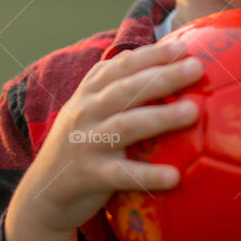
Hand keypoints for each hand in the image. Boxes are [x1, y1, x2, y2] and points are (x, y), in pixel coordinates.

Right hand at [5, 38, 200, 240]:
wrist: (43, 193)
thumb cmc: (80, 145)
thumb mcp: (88, 110)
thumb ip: (114, 84)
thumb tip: (147, 55)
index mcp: (89, 94)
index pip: (121, 67)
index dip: (151, 55)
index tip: (181, 47)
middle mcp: (86, 113)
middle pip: (127, 89)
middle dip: (163, 76)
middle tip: (196, 67)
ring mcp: (87, 143)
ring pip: (126, 126)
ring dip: (160, 117)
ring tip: (193, 111)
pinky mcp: (90, 176)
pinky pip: (122, 175)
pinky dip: (148, 175)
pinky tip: (174, 177)